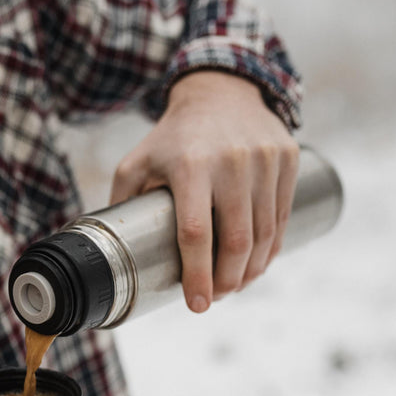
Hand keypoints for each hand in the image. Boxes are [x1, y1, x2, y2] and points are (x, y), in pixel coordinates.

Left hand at [110, 70, 299, 311]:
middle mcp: (232, 162)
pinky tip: (255, 265)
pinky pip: (281, 217)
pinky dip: (271, 249)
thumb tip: (107, 249)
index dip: (197, 274)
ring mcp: (265, 160)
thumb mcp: (137, 162)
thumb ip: (122, 203)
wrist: (221, 91)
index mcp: (190, 165)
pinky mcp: (288, 159)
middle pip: (236, 241)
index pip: (196, 232)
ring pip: (265, 234)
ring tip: (233, 287)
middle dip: (226, 281)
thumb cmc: (173, 137)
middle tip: (213, 298)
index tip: (195, 304)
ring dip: (251, 272)